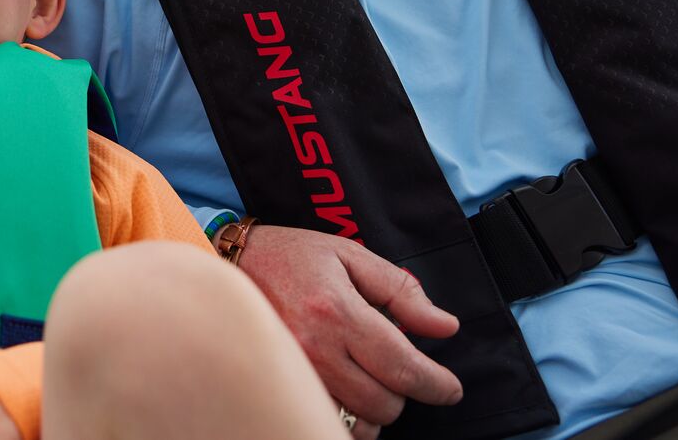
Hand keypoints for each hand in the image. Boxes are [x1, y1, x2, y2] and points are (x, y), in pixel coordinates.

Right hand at [234, 225, 461, 436]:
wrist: (228, 263)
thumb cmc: (291, 256)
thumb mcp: (351, 256)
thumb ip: (401, 291)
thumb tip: (445, 326)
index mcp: (338, 310)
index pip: (403, 366)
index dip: (436, 384)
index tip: (449, 388)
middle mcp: (315, 347)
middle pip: (384, 402)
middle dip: (405, 391)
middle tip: (398, 367)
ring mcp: (295, 372)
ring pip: (359, 421)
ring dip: (376, 408)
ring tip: (372, 379)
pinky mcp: (281, 385)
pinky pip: (329, 422)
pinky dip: (349, 418)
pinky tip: (350, 394)